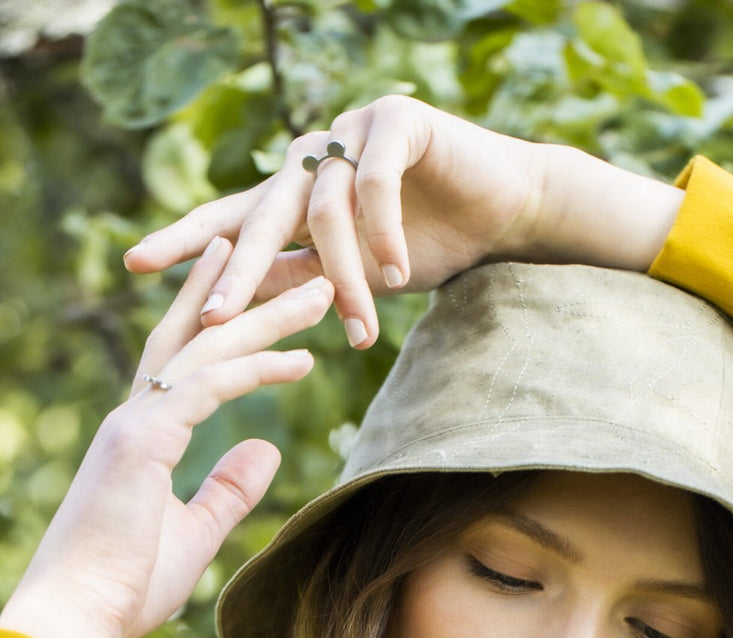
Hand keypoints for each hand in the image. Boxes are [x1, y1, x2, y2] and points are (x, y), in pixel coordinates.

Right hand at [0, 238, 333, 637]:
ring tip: (318, 294)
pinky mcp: (142, 442)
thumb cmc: (126, 587)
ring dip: (266, 320)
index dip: (221, 327)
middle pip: (199, 340)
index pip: (185, 366)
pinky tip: (297, 359)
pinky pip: (208, 389)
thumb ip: (228, 489)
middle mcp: (135, 419)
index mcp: (142, 439)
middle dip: (249, 299)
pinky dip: (253, 368)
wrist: (79, 616)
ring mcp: (135, 425)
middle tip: (300, 267)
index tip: (259, 298)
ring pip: (208, 351)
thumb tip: (266, 450)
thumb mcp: (194, 532)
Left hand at [123, 96, 682, 349]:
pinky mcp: (398, 120)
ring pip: (325, 212)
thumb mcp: (356, 276)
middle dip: (238, 271)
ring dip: (342, 280)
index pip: (230, 218)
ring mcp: (353, 133)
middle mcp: (315, 157)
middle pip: (262, 213)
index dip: (185, 240)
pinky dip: (382, 232)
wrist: (506, 213)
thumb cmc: (432, 245)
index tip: (135, 267)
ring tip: (359, 331)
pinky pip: (376, 182)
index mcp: (297, 193)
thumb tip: (242, 313)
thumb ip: (303, 280)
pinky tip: (396, 274)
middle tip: (213, 316)